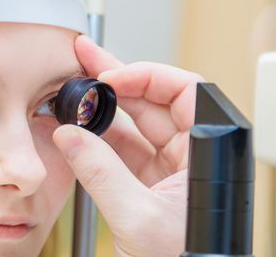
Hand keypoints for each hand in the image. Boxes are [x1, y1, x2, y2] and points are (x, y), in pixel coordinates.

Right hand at [52, 35, 203, 256]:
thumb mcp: (138, 219)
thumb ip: (99, 174)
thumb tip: (68, 136)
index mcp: (206, 155)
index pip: (184, 91)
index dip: (145, 76)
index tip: (108, 78)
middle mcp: (190, 155)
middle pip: (153, 101)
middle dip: (116, 78)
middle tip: (86, 57)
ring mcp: (167, 168)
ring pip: (134, 123)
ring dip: (103, 106)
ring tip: (75, 87)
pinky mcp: (147, 182)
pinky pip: (122, 148)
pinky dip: (98, 136)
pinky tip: (77, 123)